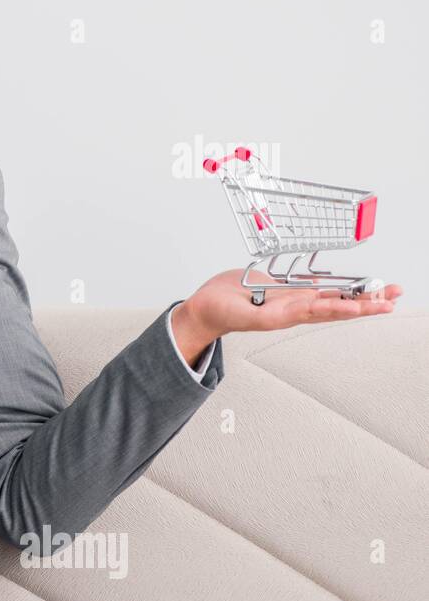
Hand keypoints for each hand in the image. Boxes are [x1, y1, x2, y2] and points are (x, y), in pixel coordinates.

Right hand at [172, 267, 403, 360]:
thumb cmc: (219, 312)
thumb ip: (264, 315)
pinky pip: (316, 288)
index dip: (345, 306)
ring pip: (333, 296)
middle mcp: (295, 308)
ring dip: (360, 294)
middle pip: (338, 305)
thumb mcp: (242, 315)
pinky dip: (338, 286)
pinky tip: (353, 285)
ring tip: (386, 292)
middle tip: (393, 297)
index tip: (366, 305)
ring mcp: (292, 299)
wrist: (206, 308)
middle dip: (367, 302)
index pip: (323, 310)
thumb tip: (290, 312)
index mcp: (286, 315)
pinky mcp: (286, 289)